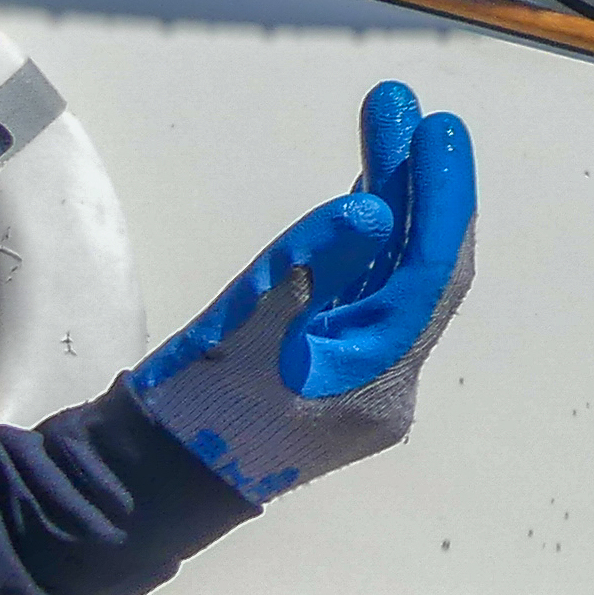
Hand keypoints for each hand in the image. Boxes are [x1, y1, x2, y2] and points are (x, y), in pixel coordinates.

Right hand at [132, 81, 476, 500]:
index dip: (442, 196)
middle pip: (419, 270)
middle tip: (412, 113)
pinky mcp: (338, 378)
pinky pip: (370, 300)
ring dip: (395, 207)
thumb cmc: (193, 408)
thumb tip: (376, 208)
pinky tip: (370, 194)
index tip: (440, 128)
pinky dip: (369, 248)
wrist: (151, 481)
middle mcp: (391, 384)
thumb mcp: (246, 325)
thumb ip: (313, 264)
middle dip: (419, 188)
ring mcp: (367, 383)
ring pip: (394, 280)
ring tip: (390, 127)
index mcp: (378, 379)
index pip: (433, 274)